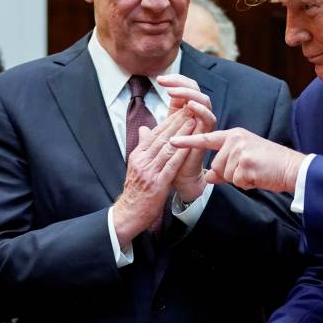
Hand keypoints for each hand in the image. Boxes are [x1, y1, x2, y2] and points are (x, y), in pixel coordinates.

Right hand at [113, 110, 194, 244]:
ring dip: (181, 134)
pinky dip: (181, 154)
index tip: (180, 110)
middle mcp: (142, 160)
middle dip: (177, 122)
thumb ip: (143, 148)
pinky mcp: (157, 183)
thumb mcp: (136, 166)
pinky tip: (190, 145)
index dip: (169, 121)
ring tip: (193, 121)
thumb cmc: (137, 191)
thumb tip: (145, 129)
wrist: (130, 213)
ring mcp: (149, 172)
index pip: (154, 133)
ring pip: (167, 148)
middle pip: (161, 137)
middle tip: (189, 109)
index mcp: (138, 155)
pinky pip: (171, 165)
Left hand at [158, 74, 215, 202]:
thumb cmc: (171, 159)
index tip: (159, 79)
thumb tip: (142, 127)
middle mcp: (197, 115)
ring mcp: (204, 124)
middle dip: (180, 83)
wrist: (179, 178)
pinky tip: (187, 106)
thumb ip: (154, 132)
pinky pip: (208, 118)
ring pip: (203, 100)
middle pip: (195, 89)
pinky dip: (199, 110)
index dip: (174, 80)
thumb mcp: (159, 143)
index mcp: (186, 113)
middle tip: (164, 82)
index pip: (185, 87)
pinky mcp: (209, 133)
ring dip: (188, 93)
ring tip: (173, 93)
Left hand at [171, 128, 305, 192]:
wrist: (291, 168)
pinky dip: (246, 183)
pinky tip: (257, 176)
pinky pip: (235, 180)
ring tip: (254, 172)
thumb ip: (225, 166)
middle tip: (248, 170)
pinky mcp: (245, 163)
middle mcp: (235, 139)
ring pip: (224, 174)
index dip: (188, 141)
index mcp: (233, 135)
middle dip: (229, 174)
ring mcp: (240, 150)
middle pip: (216, 165)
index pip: (206, 139)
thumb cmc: (268, 164)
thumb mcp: (244, 160)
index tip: (171, 141)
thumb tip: (209, 177)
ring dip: (238, 179)